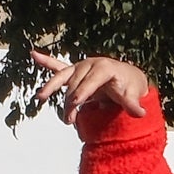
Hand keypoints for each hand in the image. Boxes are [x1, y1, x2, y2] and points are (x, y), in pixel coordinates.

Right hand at [28, 49, 151, 132]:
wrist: (127, 77)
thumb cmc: (129, 86)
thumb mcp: (132, 95)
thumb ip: (132, 104)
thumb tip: (140, 113)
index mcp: (105, 68)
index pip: (91, 80)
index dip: (83, 91)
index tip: (76, 103)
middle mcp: (90, 64)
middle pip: (75, 83)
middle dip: (70, 101)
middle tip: (69, 120)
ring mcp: (80, 67)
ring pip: (62, 76)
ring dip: (52, 88)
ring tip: (41, 97)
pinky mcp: (74, 71)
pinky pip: (58, 66)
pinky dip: (46, 61)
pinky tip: (33, 53)